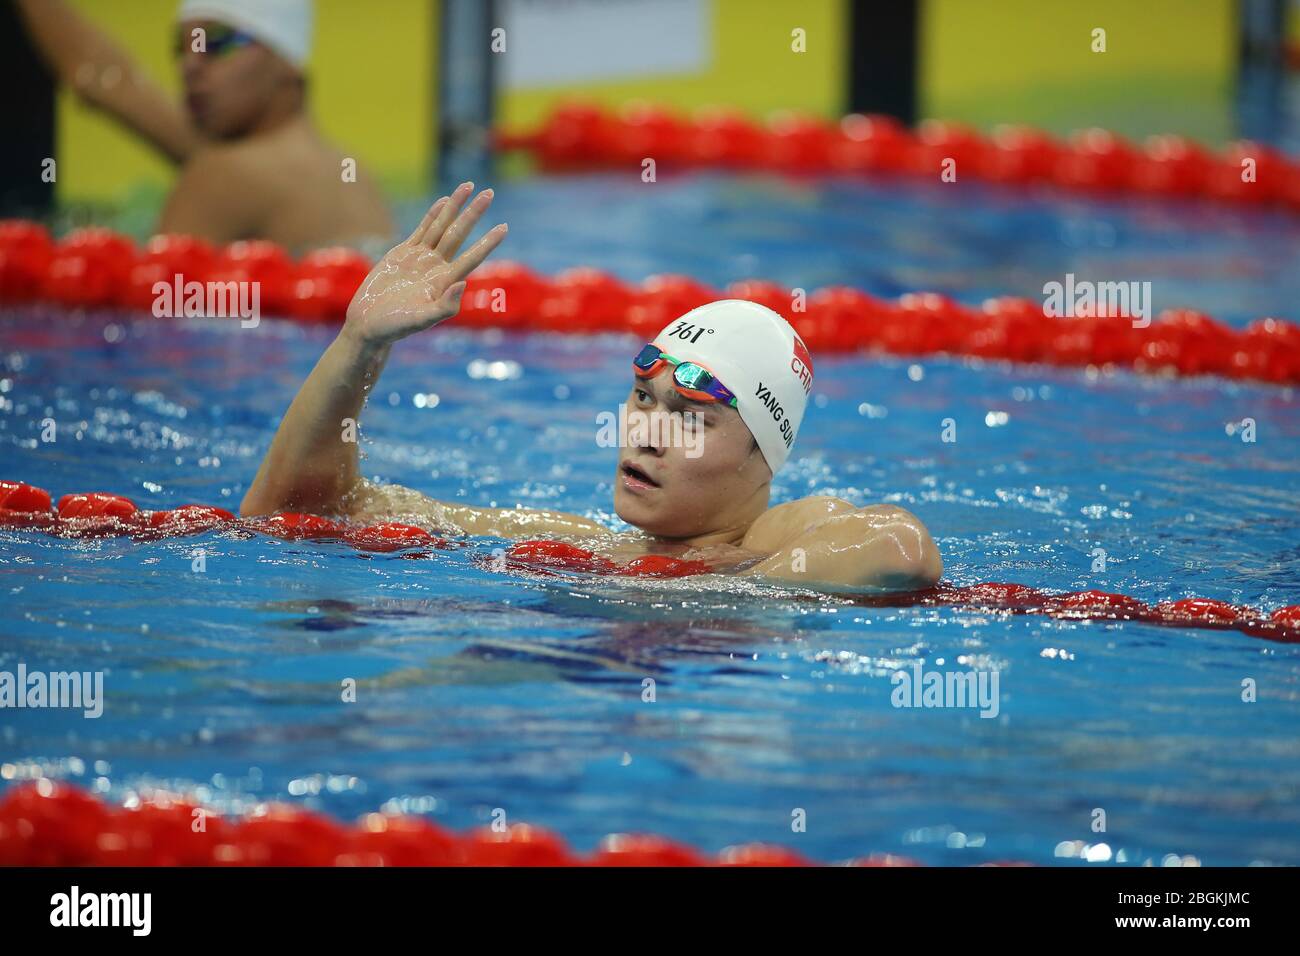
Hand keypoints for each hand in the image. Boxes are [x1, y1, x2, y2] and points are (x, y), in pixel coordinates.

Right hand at [343, 183, 506, 346]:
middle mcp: (436, 267)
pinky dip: (433, 214)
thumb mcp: (421, 321)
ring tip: (469, 186)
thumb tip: (462, 283)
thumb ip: (444, 306)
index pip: (472, 257)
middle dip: (474, 213)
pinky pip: (422, 229)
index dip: (488, 242)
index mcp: (444, 282)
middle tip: (490, 192)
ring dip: (455, 206)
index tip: (505, 227)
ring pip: (441, 226)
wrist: (369, 323)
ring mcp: (420, 258)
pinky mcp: (403, 253)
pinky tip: (444, 202)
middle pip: (459, 234)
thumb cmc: (395, 327)